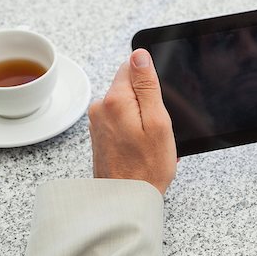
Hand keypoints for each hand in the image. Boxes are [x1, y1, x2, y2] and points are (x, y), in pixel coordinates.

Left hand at [88, 49, 176, 193]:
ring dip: (141, 117)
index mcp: (115, 100)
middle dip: (147, 102)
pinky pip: (121, 120)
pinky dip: (133, 129)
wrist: (127, 199)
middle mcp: (100, 108)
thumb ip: (147, 85)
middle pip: (129, 87)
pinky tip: (142, 147)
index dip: (150, 83)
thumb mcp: (157, 122)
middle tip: (157, 128)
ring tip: (150, 142)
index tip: (158, 103)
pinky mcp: (100, 135)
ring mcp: (98, 122)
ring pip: (126, 104)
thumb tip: (139, 55)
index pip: (131, 67)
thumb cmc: (147, 167)